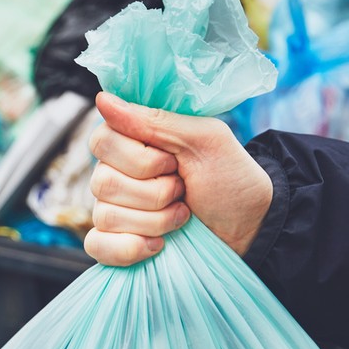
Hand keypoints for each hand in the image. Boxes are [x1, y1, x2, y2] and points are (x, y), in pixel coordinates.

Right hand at [83, 92, 273, 265]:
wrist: (250, 226)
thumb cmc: (230, 177)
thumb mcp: (203, 139)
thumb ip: (153, 119)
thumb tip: (101, 99)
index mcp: (131, 142)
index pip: (101, 141)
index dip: (140, 159)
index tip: (173, 162)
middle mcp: (114, 174)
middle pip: (103, 182)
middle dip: (155, 193)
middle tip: (183, 189)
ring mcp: (113, 210)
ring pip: (106, 216)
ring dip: (155, 221)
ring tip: (182, 215)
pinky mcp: (116, 243)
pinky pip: (98, 247)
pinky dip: (129, 249)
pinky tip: (158, 245)